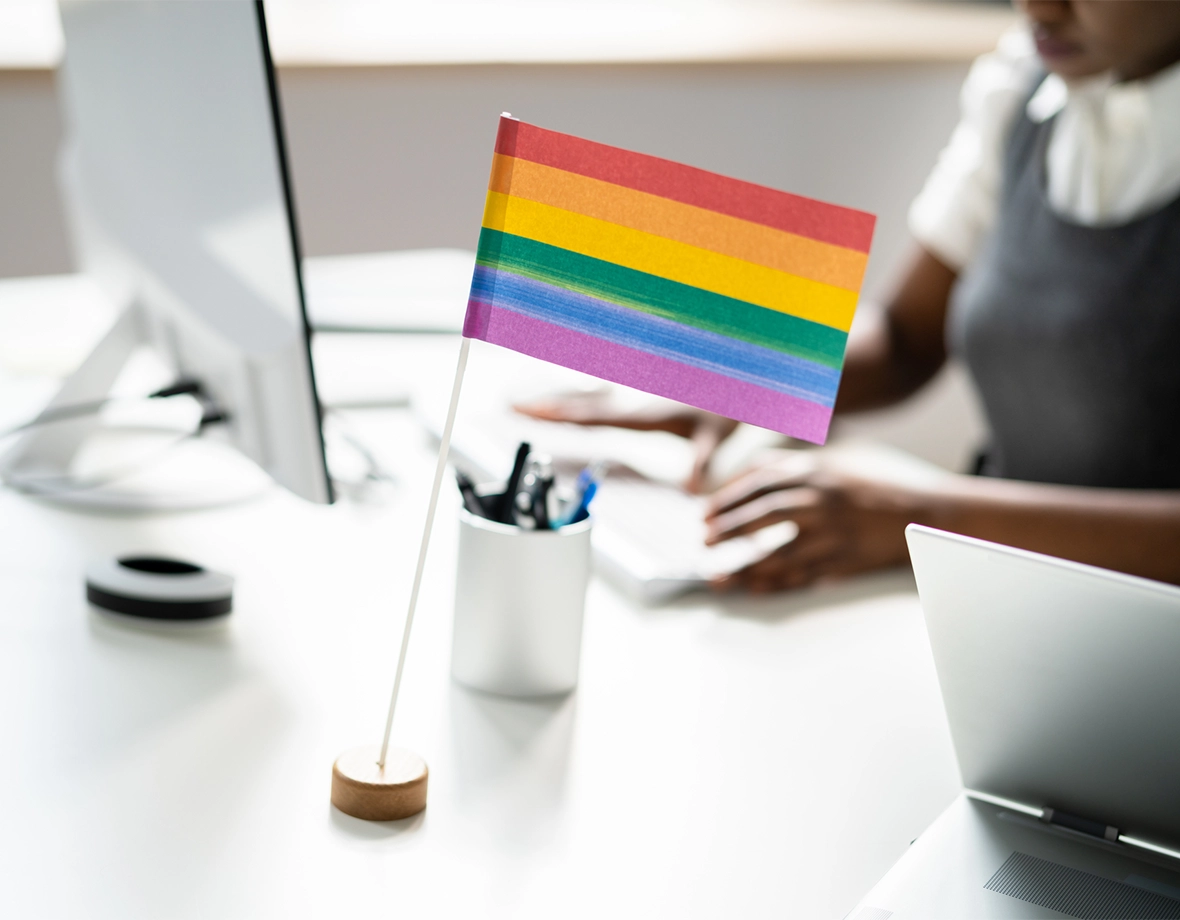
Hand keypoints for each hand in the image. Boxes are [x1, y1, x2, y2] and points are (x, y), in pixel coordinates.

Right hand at [514, 390, 737, 493]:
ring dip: (554, 401)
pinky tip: (563, 403)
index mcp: (641, 413)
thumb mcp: (714, 436)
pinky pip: (598, 401)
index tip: (528, 411)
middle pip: (577, 406)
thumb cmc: (723, 409)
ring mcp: (632, 400)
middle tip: (508, 404)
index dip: (558, 415)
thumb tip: (694, 486)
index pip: (590, 416)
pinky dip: (575, 402)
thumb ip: (702, 459)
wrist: (734, 381)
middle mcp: (630, 403)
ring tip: (521, 402)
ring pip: (584, 401)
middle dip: (542, 406)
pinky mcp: (637, 401)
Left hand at [704, 448, 926, 592]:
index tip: (706, 512)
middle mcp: (821, 499)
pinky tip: (755, 587)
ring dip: (744, 564)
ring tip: (719, 574)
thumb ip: (801, 464)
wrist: (930, 511)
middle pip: (761, 514)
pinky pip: (804, 574)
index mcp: (816, 471)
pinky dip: (776, 582)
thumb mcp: (841, 460)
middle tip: (705, 540)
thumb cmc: (884, 484)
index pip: (758, 482)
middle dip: (728, 528)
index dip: (727, 498)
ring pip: (777, 551)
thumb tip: (758, 470)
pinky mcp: (846, 560)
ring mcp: (834, 531)